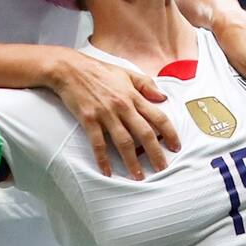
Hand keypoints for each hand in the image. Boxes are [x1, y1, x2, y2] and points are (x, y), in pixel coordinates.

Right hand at [45, 50, 180, 179]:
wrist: (70, 68)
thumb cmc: (98, 70)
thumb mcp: (126, 73)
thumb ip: (146, 84)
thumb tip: (163, 97)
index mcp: (133, 95)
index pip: (158, 116)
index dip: (170, 133)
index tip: (176, 146)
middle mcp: (122, 106)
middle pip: (144, 133)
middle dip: (155, 153)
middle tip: (162, 169)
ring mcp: (105, 114)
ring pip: (124, 142)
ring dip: (132, 161)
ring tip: (139, 177)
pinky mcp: (89, 120)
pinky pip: (98, 143)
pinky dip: (103, 159)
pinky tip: (107, 172)